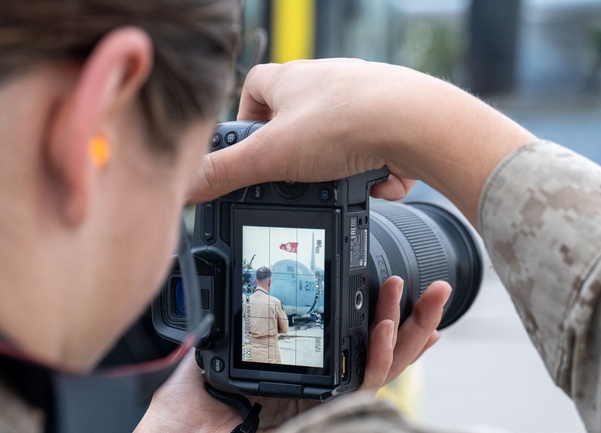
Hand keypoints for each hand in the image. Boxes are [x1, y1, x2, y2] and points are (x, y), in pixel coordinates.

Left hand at [115, 275, 449, 432]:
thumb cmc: (187, 412)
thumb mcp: (216, 353)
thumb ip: (237, 326)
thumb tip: (244, 288)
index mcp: (304, 378)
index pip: (355, 346)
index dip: (387, 322)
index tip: (405, 293)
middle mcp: (320, 393)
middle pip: (381, 354)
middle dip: (415, 322)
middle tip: (440, 290)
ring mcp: (323, 408)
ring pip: (382, 368)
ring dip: (406, 332)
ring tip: (426, 301)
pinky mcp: (320, 421)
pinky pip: (360, 387)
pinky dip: (376, 357)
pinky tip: (385, 329)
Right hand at [191, 59, 535, 224]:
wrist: (417, 123)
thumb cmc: (347, 123)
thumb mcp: (271, 156)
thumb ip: (226, 173)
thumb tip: (183, 185)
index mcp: (291, 79)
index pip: (254, 88)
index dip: (246, 120)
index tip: (245, 151)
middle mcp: (328, 83)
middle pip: (298, 122)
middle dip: (296, 158)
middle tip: (294, 181)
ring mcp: (364, 101)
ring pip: (338, 143)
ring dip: (336, 171)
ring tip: (340, 185)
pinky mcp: (395, 123)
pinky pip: (375, 155)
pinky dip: (373, 175)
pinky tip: (375, 183)